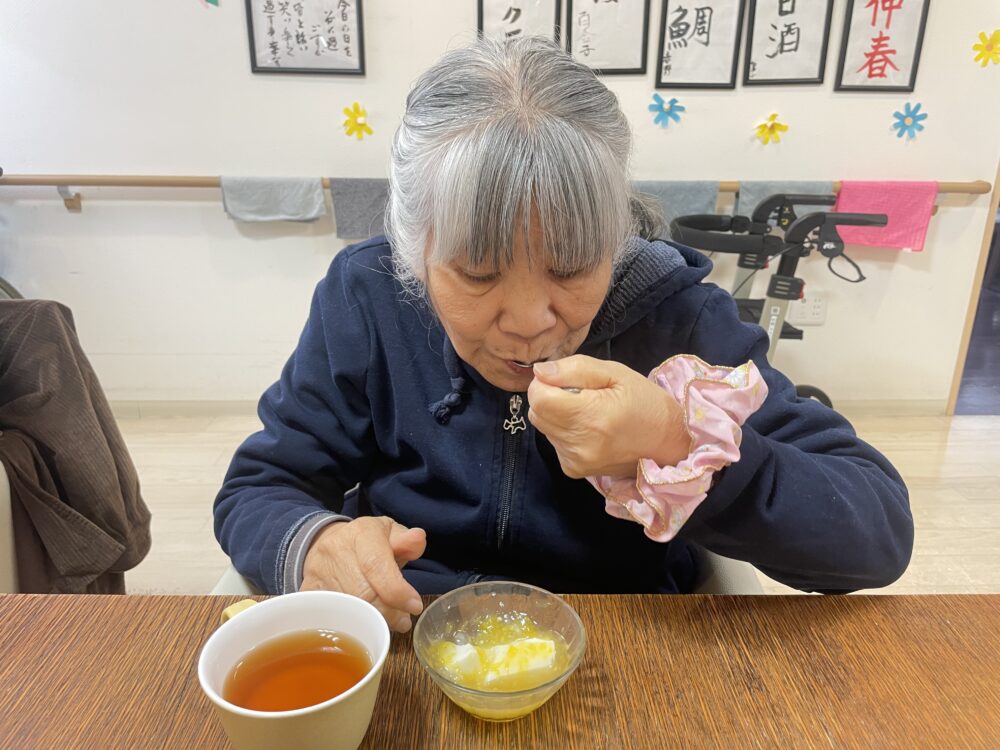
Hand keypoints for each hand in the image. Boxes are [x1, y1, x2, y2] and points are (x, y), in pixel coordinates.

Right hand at [301, 516, 426, 632]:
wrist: (326, 542)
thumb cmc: (367, 543)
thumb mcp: (390, 534)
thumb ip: (407, 541)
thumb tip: (417, 539)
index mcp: (361, 533)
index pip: (376, 565)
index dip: (396, 590)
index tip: (414, 606)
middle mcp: (335, 550)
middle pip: (363, 593)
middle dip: (388, 612)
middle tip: (403, 619)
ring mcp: (317, 572)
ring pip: (347, 609)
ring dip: (372, 621)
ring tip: (388, 622)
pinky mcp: (307, 591)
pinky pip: (329, 617)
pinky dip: (350, 625)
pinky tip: (364, 625)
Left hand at [527, 355, 687, 478]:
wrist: (667, 443)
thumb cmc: (645, 401)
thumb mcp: (615, 373)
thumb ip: (574, 369)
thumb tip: (539, 372)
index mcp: (591, 416)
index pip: (538, 398)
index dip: (546, 383)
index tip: (567, 380)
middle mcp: (579, 444)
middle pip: (536, 413)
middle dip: (550, 398)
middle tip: (581, 395)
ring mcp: (575, 461)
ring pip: (543, 427)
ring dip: (557, 415)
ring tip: (588, 412)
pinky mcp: (574, 470)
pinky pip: (554, 442)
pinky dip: (564, 432)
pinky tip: (588, 429)